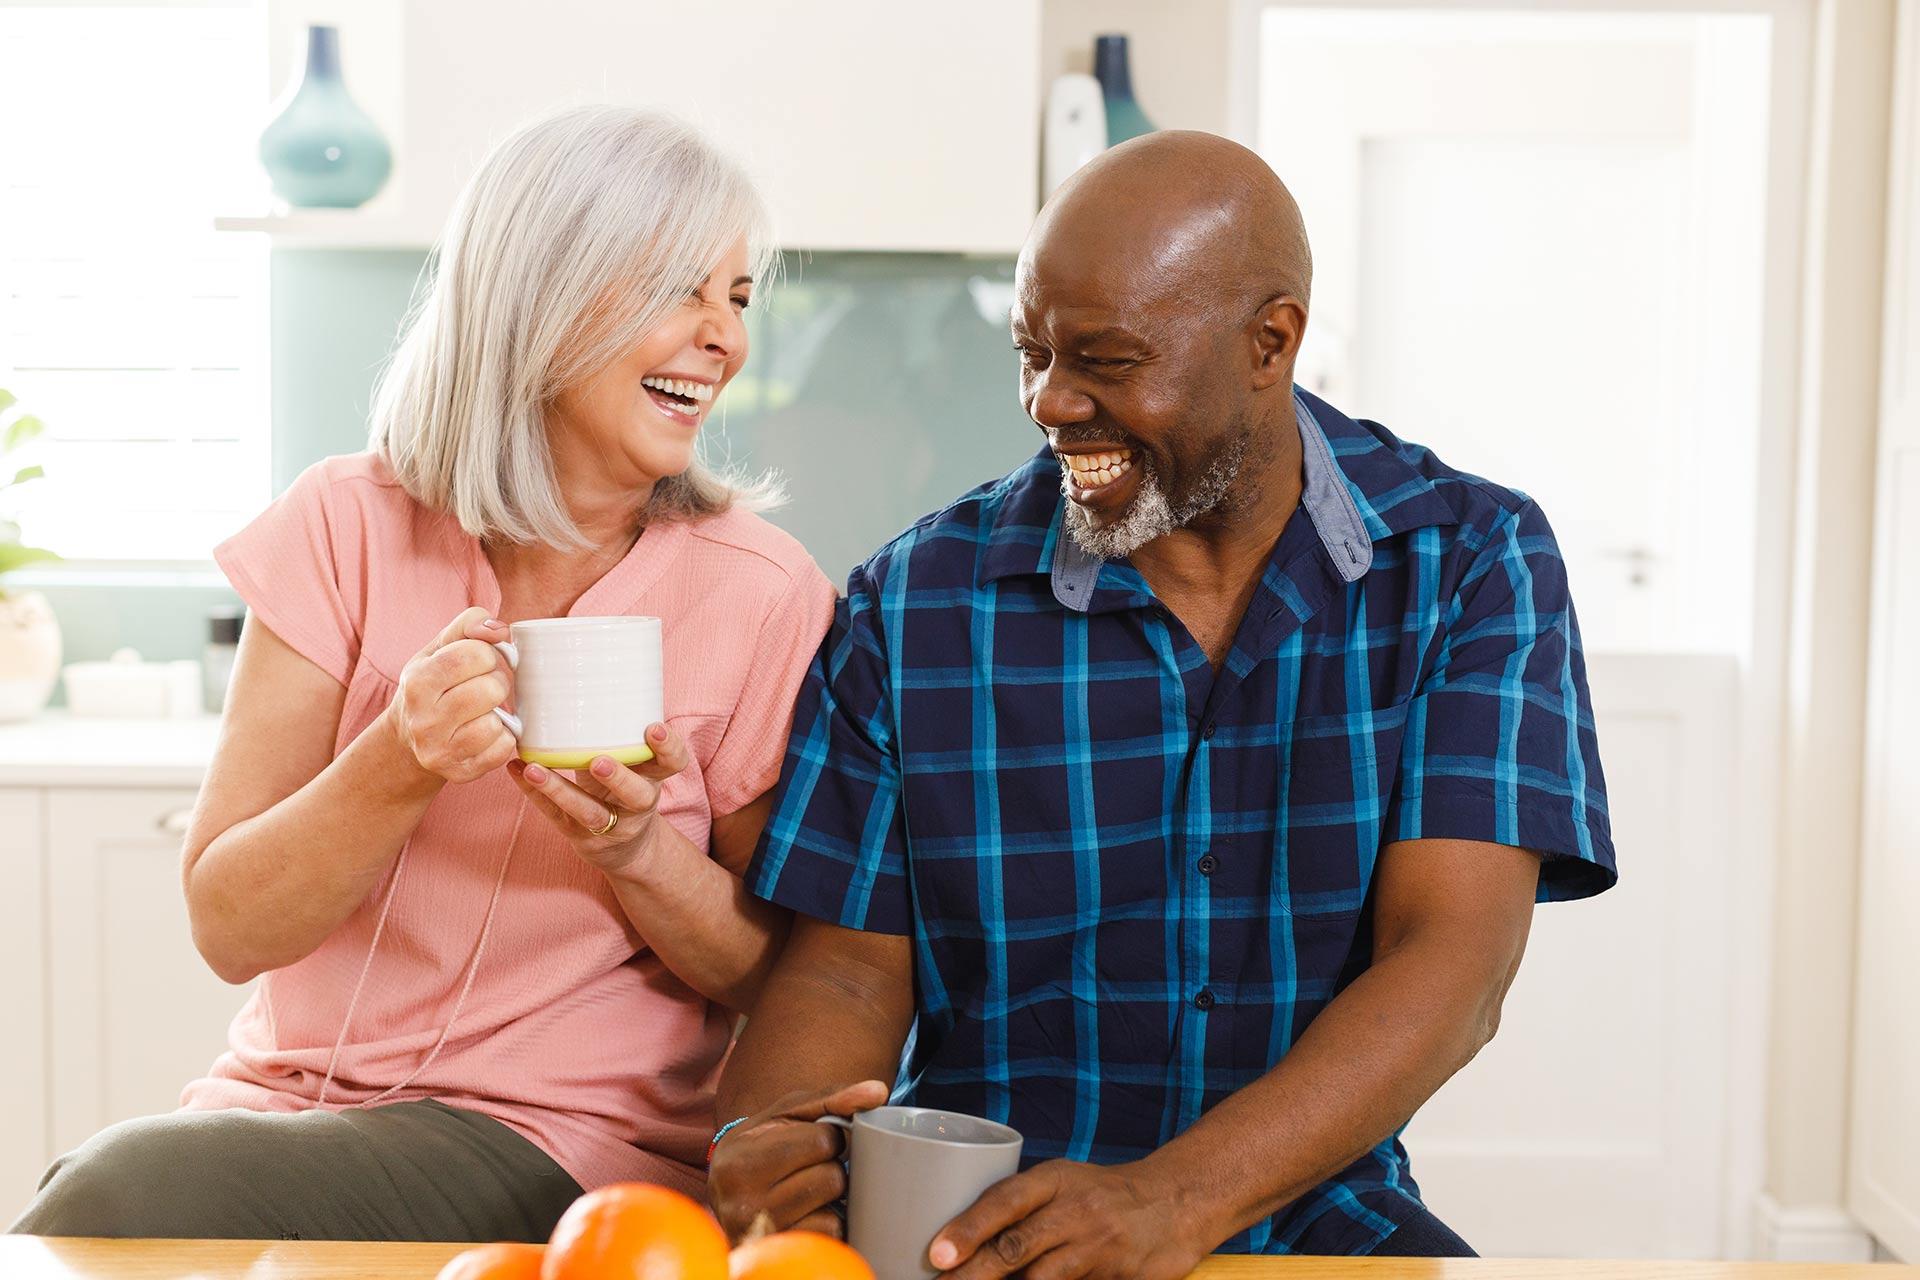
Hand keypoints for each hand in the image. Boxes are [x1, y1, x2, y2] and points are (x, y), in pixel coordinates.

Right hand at [389, 607, 515, 784]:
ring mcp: (439, 751)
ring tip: (482, 711)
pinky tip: (484, 733)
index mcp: (417, 682)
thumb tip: (499, 629)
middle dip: (496, 682)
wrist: (407, 741)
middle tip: (483, 687)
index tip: (479, 661)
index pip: (475, 654)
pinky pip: (502, 749)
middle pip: (491, 689)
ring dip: (499, 714)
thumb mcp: (439, 649)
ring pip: (496, 723)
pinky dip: (502, 738)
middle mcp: (423, 720)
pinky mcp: (459, 773)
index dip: (487, 653)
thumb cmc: (432, 686)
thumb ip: (468, 625)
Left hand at [506, 722, 691, 876]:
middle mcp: (637, 804)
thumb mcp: (639, 765)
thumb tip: (591, 673)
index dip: (669, 748)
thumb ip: (626, 733)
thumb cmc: (626, 788)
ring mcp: (609, 825)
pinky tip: (518, 771)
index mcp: (655, 778)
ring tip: (537, 769)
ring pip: (588, 811)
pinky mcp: (580, 836)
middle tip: (600, 760)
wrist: (626, 847)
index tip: (654, 728)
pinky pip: (555, 816)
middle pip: (637, 795)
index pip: (674, 764)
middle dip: (619, 778)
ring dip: (561, 790)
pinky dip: (535, 794)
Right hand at [706, 1080, 889, 1242]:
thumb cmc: (761, 1146)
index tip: (813, 1141)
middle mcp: (743, 1202)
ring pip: (833, 1209)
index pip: (822, 1140)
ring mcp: (761, 1237)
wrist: (725, 1196)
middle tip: (809, 1167)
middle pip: (831, 1177)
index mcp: (741, 1159)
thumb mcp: (785, 1115)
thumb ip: (831, 1099)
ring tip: (807, 1189)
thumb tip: (879, 1092)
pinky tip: (808, 1214)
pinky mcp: (779, 1256)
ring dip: (830, 1196)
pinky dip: (828, 1223)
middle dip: (830, 1167)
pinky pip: (830, 1236)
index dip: (830, 1137)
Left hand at [929, 1159, 1210, 1279]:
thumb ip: (1023, 1208)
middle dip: (974, 1275)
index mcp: (1056, 1179)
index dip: (968, 1228)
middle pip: (1016, 1246)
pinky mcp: (1119, 1277)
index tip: (937, 1254)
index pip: (1004, 1200)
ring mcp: (1099, 1246)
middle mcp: (1076, 1209)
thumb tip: (963, 1247)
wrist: (1180, 1201)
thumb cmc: (1105, 1195)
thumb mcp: (1065, 1183)